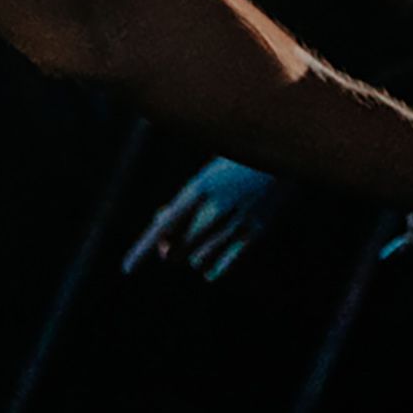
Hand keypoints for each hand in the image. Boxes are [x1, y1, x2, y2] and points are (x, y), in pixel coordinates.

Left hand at [124, 157, 289, 279]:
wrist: (285, 142)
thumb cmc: (239, 155)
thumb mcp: (208, 172)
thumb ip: (186, 202)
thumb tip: (165, 230)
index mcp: (199, 186)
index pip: (163, 225)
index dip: (143, 249)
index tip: (127, 268)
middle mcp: (216, 206)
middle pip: (179, 248)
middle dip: (170, 250)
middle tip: (170, 247)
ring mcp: (239, 219)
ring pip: (200, 258)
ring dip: (193, 257)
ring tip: (196, 248)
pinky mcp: (259, 228)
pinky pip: (228, 262)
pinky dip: (214, 269)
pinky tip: (209, 270)